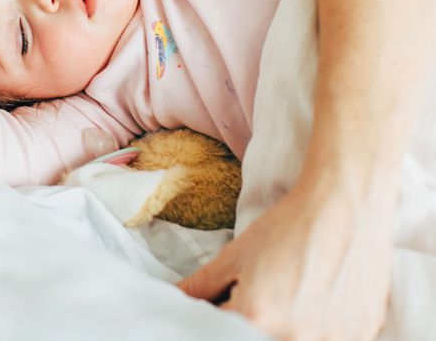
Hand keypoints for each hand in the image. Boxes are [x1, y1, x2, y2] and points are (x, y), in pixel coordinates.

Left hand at [178, 176, 391, 340]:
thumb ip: (201, 286)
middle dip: (254, 323)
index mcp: (258, 319)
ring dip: (287, 328)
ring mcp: (332, 340)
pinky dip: (318, 328)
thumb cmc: (287, 227)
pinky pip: (329, 340)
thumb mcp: (235, 255)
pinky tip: (319, 300)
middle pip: (259, 339)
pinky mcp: (360, 335)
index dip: (222, 315)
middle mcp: (295, 338)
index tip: (231, 299)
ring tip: (294, 292)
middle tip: (269, 292)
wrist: (345, 207)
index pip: (223, 331)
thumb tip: (174, 298)